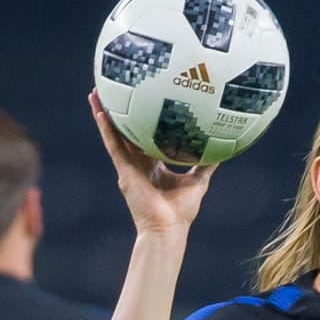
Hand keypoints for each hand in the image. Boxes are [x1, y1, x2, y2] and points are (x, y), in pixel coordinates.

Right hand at [89, 90, 212, 237]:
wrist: (168, 229)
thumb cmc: (182, 212)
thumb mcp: (199, 181)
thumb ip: (207, 164)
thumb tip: (222, 147)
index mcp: (153, 166)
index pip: (146, 139)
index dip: (142, 122)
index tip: (143, 103)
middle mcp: (138, 164)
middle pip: (126, 133)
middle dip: (119, 114)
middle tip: (115, 90)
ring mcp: (129, 167)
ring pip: (114, 135)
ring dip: (104, 115)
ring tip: (97, 93)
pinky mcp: (124, 172)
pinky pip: (113, 145)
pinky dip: (106, 129)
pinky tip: (100, 111)